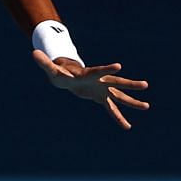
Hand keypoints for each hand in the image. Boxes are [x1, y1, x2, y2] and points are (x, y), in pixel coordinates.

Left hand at [33, 50, 150, 129]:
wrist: (68, 77)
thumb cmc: (60, 72)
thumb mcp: (52, 69)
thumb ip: (44, 62)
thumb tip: (33, 53)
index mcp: (89, 74)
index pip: (99, 71)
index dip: (107, 69)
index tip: (119, 67)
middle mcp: (100, 81)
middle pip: (117, 83)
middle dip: (130, 85)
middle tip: (145, 85)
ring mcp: (103, 90)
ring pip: (120, 97)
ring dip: (132, 102)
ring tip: (147, 106)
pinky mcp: (101, 98)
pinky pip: (112, 110)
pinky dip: (118, 118)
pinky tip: (127, 127)